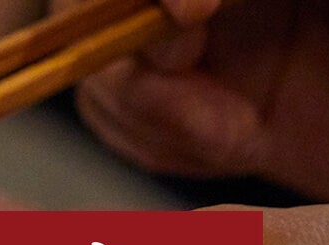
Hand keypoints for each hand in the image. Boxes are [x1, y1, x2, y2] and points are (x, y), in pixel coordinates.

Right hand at [54, 0, 328, 231]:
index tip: (189, 15)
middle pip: (99, 6)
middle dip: (126, 41)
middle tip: (187, 66)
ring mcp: (227, 46)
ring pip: (105, 64)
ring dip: (139, 104)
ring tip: (224, 125)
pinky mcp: (228, 119)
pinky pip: (138, 129)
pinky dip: (157, 145)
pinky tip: (228, 145)